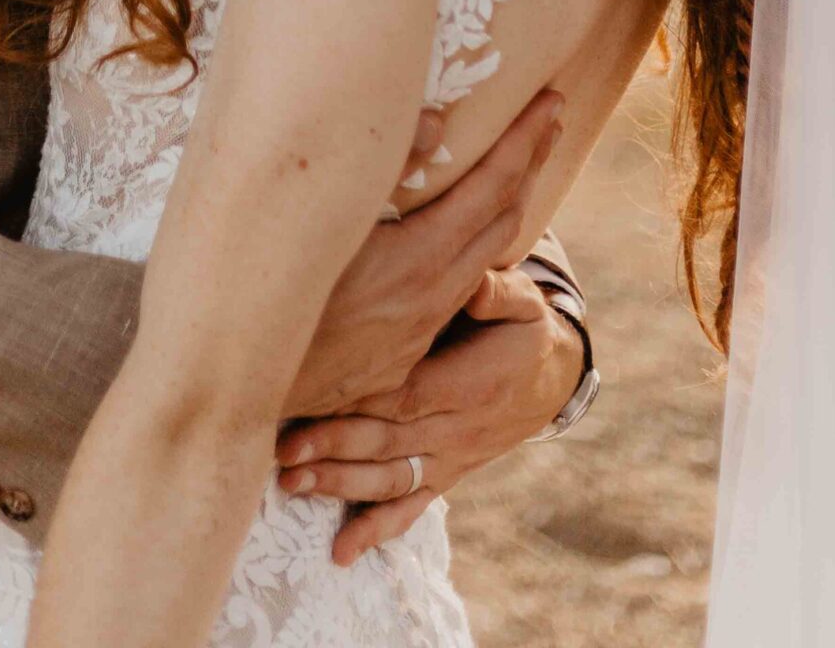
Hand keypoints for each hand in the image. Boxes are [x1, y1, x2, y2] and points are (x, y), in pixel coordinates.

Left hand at [276, 269, 585, 565]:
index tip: (315, 395)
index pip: (409, 395)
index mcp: (472, 383)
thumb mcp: (525, 304)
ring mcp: (449, 458)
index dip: (363, 401)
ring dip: (341, 484)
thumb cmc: (524, 331)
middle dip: (334, 446)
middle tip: (284, 450)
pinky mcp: (444, 475)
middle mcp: (457, 429)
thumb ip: (498, 292)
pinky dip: (376, 529)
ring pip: (391, 478)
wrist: (549, 382)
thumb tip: (472, 283)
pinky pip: (411, 507)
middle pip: (389, 440)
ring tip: (292, 485)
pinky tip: (341, 551)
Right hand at [281, 90, 562, 423]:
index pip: (493, 187)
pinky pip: (460, 285)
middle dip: (532, 163)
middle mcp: (432, 295)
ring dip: (509, 204)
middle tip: (552, 119)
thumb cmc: (269, 299)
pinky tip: (464, 235)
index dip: (526, 139)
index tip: (553, 100)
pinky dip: (478, 243)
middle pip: (504, 219)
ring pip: (485, 257)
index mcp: (419, 260)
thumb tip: (438, 121)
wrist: (244, 394)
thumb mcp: (321, 226)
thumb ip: (380, 169)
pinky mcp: (402, 351)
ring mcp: (420, 327)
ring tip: (520, 167)